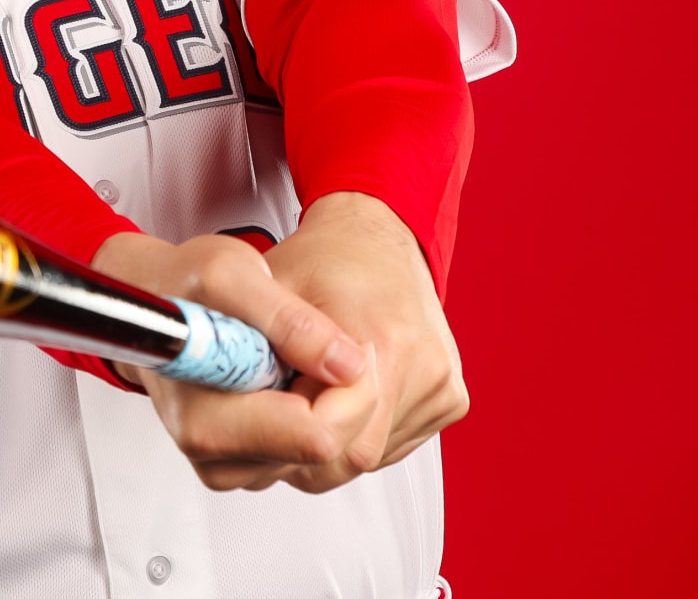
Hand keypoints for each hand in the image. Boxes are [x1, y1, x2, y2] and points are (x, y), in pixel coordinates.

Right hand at [91, 230, 373, 491]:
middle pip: (326, 453)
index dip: (351, 392)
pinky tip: (293, 375)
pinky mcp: (242, 463)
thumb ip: (289, 320)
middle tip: (328, 341)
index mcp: (206, 420)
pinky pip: (307, 454)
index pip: (317, 438)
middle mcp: (213, 455)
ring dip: (329, 403)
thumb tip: (347, 365)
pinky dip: (316, 414)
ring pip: (323, 458)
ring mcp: (228, 464)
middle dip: (343, 397)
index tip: (351, 346)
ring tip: (298, 352)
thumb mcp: (232, 274)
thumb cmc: (181, 284)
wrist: (150, 300)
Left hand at [264, 191, 468, 492]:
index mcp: (383, 343)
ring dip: (332, 439)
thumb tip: (247, 403)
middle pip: (349, 459)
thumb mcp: (271, 292)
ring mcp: (443, 389)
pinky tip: (344, 389)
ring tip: (311, 385)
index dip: (283, 431)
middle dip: (303, 443)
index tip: (264, 408)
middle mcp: (424, 371)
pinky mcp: (450, 400)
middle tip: (278, 400)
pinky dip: (359, 430)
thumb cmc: (324, 260)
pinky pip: (391, 445)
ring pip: (369, 459)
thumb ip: (262, 348)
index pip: (327, 438)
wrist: (377, 237)